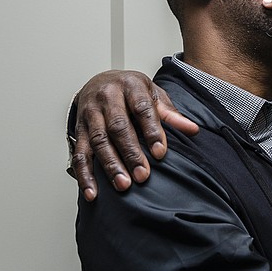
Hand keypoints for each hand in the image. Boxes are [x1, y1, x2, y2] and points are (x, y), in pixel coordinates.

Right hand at [71, 70, 198, 200]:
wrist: (100, 80)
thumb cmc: (131, 91)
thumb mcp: (154, 95)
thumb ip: (171, 114)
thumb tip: (193, 130)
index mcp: (131, 85)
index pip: (142, 109)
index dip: (152, 131)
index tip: (160, 153)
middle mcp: (107, 98)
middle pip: (118, 127)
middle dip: (131, 153)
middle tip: (143, 175)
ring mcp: (90, 113)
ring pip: (98, 141)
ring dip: (110, 165)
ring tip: (123, 185)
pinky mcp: (78, 129)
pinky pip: (79, 153)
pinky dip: (85, 174)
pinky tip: (92, 191)